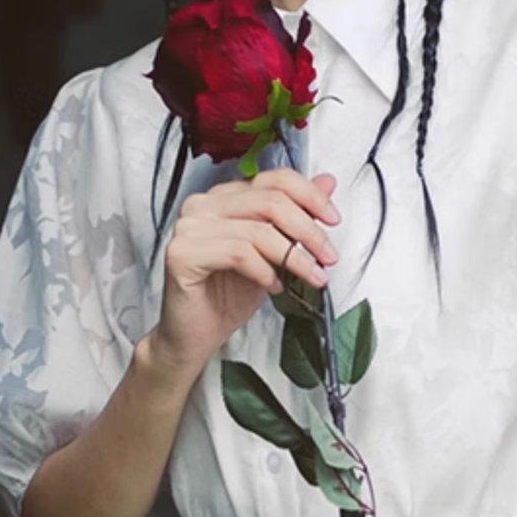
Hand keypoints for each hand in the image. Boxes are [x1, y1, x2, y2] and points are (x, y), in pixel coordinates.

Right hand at [151, 168, 340, 375]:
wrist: (196, 336)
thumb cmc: (227, 297)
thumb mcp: (273, 255)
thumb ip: (295, 218)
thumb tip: (326, 184)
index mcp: (223, 198)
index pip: (273, 179)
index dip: (310, 196)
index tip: (333, 221)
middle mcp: (202, 205)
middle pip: (270, 201)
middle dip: (308, 231)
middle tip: (328, 257)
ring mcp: (188, 228)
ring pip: (257, 231)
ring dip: (293, 257)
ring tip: (310, 277)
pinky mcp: (182, 254)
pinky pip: (239, 254)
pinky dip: (265, 272)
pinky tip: (273, 287)